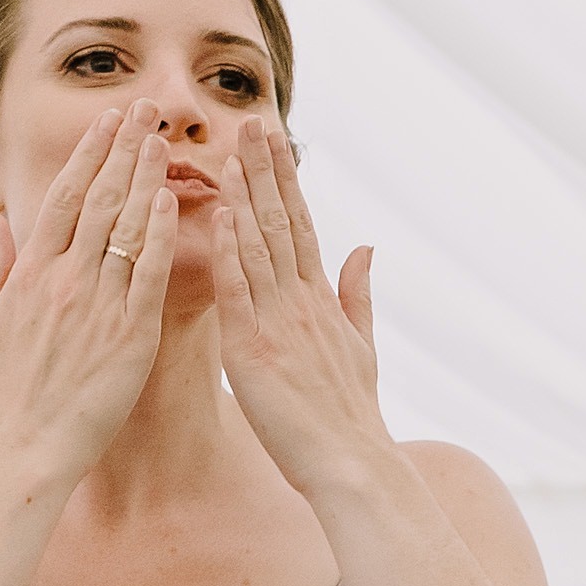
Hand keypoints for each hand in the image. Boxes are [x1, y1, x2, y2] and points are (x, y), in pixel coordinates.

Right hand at [0, 102, 183, 486]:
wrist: (24, 450)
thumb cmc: (3, 393)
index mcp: (30, 274)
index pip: (63, 197)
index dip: (88, 154)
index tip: (108, 121)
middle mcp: (64, 280)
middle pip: (99, 200)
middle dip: (123, 149)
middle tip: (146, 110)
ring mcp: (98, 306)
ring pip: (126, 229)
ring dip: (146, 179)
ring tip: (164, 141)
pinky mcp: (129, 336)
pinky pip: (149, 275)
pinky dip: (161, 236)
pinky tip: (173, 203)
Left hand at [208, 116, 396, 494]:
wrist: (352, 465)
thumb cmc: (351, 417)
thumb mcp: (363, 347)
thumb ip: (358, 294)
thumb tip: (366, 245)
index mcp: (320, 300)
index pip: (302, 225)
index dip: (287, 180)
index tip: (275, 139)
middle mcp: (302, 301)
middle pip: (283, 221)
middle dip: (265, 169)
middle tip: (250, 120)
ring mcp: (280, 322)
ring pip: (260, 246)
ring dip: (244, 195)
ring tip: (231, 150)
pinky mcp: (254, 350)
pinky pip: (238, 292)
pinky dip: (229, 252)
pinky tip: (219, 215)